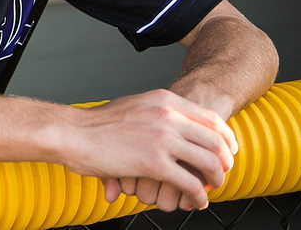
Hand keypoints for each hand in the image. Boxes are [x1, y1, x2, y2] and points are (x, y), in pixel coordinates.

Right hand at [63, 89, 236, 211]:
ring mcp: (163, 139)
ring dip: (216, 180)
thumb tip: (172, 127)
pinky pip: (191, 183)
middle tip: (222, 173)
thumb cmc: (96, 124)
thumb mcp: (134, 107)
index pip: (211, 118)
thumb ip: (157, 114)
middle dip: (225, 161)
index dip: (225, 138)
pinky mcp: (155, 163)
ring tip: (211, 188)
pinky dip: (200, 195)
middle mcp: (167, 116)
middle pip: (216, 141)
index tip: (228, 151)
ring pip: (209, 163)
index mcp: (163, 101)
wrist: (72, 133)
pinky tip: (197, 199)